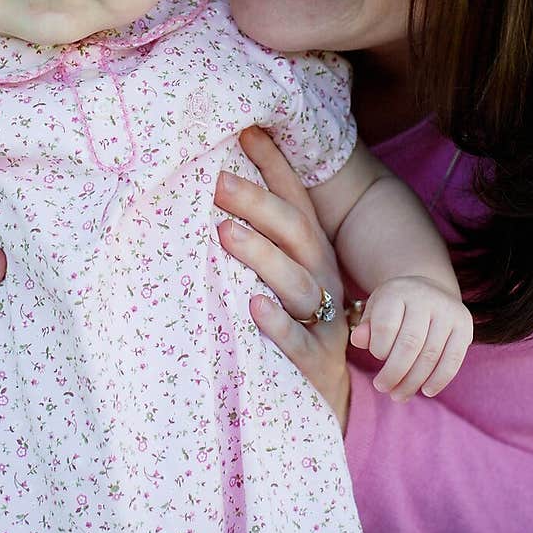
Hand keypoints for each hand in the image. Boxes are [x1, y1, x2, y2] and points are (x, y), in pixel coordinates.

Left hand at [214, 126, 351, 431]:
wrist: (320, 400)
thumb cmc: (289, 324)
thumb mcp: (276, 276)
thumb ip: (254, 237)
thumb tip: (210, 183)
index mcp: (310, 251)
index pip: (294, 200)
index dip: (273, 165)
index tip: (245, 131)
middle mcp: (320, 277)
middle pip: (294, 231)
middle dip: (257, 204)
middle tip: (217, 181)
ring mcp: (322, 319)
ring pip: (295, 281)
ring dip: (260, 255)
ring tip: (224, 233)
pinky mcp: (316, 361)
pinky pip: (297, 342)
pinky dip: (276, 324)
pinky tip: (252, 306)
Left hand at [349, 276, 473, 399]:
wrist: (430, 291)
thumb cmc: (396, 307)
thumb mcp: (376, 310)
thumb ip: (366, 327)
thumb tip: (358, 340)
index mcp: (398, 291)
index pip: (385, 326)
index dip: (378, 349)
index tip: (376, 357)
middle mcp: (425, 298)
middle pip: (409, 344)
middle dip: (394, 373)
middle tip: (383, 388)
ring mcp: (448, 312)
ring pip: (431, 355)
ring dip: (413, 381)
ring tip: (399, 395)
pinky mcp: (465, 326)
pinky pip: (453, 360)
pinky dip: (439, 380)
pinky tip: (426, 391)